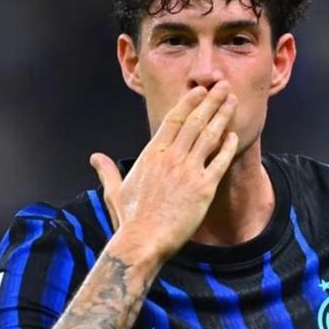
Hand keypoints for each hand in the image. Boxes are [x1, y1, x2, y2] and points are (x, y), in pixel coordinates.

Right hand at [89, 81, 237, 260]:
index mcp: (151, 154)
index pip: (174, 120)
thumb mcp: (114, 192)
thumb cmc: (128, 220)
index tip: (200, 91)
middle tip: (222, 86)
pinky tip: (234, 136)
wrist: (141, 243)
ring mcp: (188, 171)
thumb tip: (95, 158)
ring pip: (209, 136)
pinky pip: (219, 162)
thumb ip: (108, 171)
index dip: (189, 102)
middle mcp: (171, 157)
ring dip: (222, 116)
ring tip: (232, 101)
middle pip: (195, 121)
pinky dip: (227, 147)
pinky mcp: (204, 188)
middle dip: (211, 101)